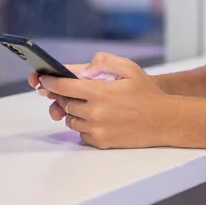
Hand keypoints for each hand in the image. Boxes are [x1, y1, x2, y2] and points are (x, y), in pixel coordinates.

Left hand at [32, 53, 175, 148]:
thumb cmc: (146, 93)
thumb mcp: (129, 68)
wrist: (163, 121)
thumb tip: (81, 69)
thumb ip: (103, 62)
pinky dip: (83, 125)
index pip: (63, 86)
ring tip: (90, 104)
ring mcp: (97, 129)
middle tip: (70, 90)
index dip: (49, 81)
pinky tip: (98, 118)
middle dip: (64, 95)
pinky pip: (80, 134)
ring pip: (70, 119)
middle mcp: (94, 112)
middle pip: (64, 103)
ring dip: (74, 111)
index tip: (42, 78)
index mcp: (99, 92)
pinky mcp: (100, 142)